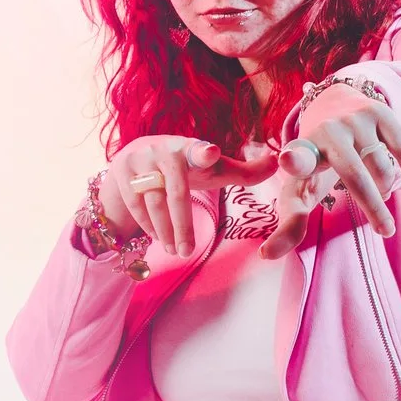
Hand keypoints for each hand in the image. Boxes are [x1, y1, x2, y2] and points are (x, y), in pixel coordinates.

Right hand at [99, 136, 277, 254]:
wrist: (135, 157)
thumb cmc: (187, 167)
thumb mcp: (214, 169)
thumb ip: (245, 172)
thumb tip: (277, 162)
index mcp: (191, 148)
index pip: (198, 150)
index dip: (204, 152)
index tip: (212, 152)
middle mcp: (164, 150)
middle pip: (176, 193)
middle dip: (182, 225)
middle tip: (188, 252)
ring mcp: (140, 161)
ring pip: (153, 203)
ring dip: (165, 231)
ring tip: (176, 252)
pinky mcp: (122, 173)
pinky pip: (135, 206)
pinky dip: (148, 226)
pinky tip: (159, 239)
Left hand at [258, 83, 400, 259]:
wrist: (332, 104)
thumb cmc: (315, 161)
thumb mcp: (301, 188)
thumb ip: (289, 223)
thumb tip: (267, 256)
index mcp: (304, 151)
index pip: (297, 156)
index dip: (294, 160)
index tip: (287, 160)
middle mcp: (328, 132)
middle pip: (353, 175)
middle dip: (372, 206)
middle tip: (385, 231)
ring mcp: (355, 120)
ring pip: (381, 166)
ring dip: (384, 189)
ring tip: (381, 195)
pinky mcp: (380, 112)